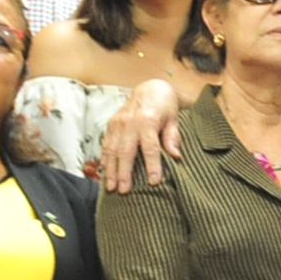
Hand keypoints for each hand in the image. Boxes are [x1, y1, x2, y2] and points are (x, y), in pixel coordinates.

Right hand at [100, 78, 182, 192]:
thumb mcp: (174, 119)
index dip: (152, 166)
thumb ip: (172, 137)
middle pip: (126, 151)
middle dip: (124, 173)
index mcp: (148, 121)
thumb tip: (175, 156)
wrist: (150, 89)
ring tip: (111, 188)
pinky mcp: (111, 125)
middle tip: (124, 191)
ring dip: (110, 170)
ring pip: (111, 150)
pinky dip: (105, 160)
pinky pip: (106, 144)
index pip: (150, 148)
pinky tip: (105, 173)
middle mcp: (130, 123)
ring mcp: (118, 124)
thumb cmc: (165, 106)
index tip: (154, 182)